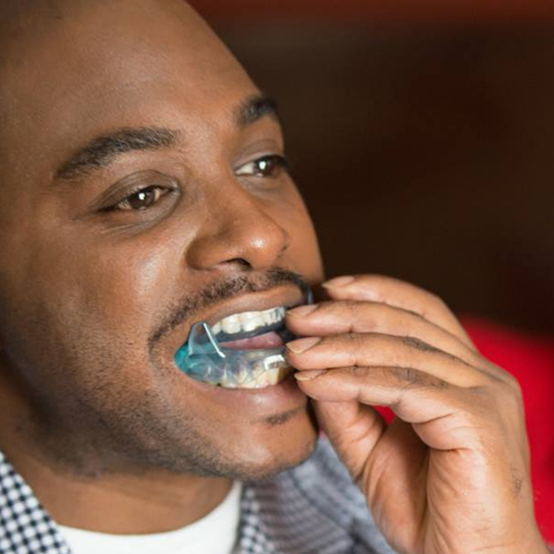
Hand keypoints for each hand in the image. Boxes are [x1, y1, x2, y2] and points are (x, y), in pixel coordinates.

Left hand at [286, 275, 548, 553]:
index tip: (328, 289)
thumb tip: (311, 362)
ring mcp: (485, 394)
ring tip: (297, 351)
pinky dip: (352, 380)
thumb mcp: (371, 447)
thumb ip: (346, 404)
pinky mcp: (478, 419)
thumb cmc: (428, 508)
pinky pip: (402, 386)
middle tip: (299, 317)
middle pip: (407, 321)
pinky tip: (316, 381)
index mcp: (465, 372)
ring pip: (400, 350)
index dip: (375, 291)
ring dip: (339, 346)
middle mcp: (482, 374)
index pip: (420, 311)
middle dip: (345, 314)